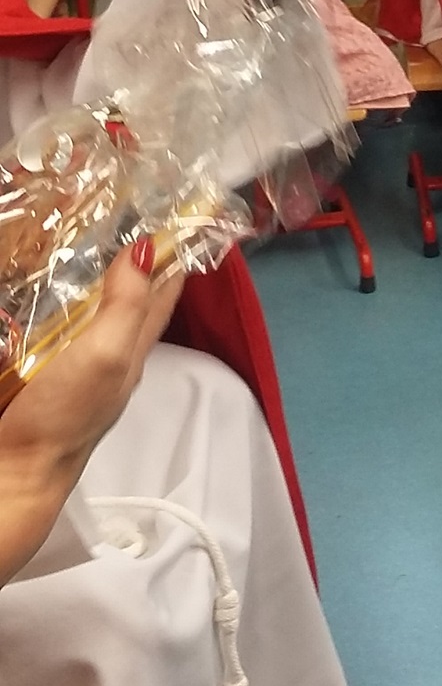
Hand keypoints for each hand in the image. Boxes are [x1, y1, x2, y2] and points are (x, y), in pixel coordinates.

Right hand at [0, 245, 182, 585]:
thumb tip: (148, 247)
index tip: (181, 215)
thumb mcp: (105, 355)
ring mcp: (75, 367)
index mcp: (132, 351)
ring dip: (97, 277)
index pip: (163, 294)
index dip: (174, 256)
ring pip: (95, 311)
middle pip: (131, 300)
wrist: (14, 473)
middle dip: (136, 259)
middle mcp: (109, 357)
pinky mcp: (43, 374)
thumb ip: (126, 304)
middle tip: (129, 212)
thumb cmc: (65, 414)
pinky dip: (61, 301)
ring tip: (89, 236)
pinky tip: (46, 287)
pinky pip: (58, 326)